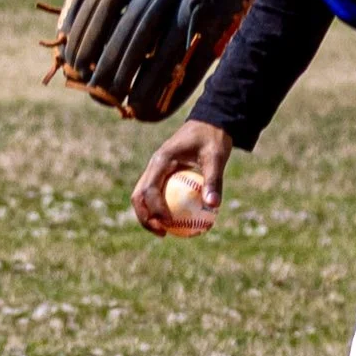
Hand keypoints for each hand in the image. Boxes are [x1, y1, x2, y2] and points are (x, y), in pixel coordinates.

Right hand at [131, 120, 233, 236]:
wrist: (209, 122)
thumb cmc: (213, 138)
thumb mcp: (216, 157)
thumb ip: (213, 180)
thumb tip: (213, 205)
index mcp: (161, 160)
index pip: (150, 189)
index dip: (156, 209)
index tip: (169, 223)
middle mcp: (154, 165)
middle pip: (139, 195)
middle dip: (145, 216)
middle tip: (162, 232)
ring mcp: (156, 169)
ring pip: (143, 196)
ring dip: (149, 215)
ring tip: (165, 232)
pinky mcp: (162, 173)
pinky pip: (157, 194)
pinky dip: (161, 209)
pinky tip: (176, 223)